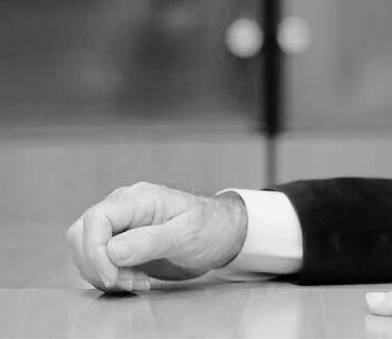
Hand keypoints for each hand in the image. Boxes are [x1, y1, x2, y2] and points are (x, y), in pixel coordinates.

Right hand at [66, 181, 247, 292]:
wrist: (222, 234)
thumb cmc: (210, 227)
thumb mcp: (187, 234)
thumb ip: (150, 241)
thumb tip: (112, 251)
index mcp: (138, 198)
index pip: (96, 219)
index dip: (95, 251)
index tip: (112, 276)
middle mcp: (123, 207)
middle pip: (81, 234)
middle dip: (96, 264)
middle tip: (127, 281)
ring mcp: (120, 224)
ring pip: (85, 250)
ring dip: (103, 273)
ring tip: (137, 281)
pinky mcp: (120, 242)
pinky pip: (98, 260)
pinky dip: (109, 275)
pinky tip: (134, 279)